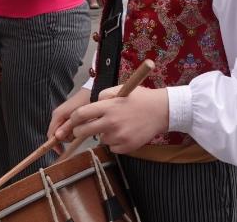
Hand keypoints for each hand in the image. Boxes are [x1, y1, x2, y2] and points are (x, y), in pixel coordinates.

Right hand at [48, 87, 91, 140]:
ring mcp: (64, 115)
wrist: (94, 92)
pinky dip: (75, 130)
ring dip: (72, 134)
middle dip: (67, 138)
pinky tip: (83, 127)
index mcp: (57, 115)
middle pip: (57, 134)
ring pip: (64, 131)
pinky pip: (69, 127)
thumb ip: (67, 127)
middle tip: (78, 135)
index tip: (61, 151)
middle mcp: (58, 116)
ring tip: (83, 129)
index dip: (54, 144)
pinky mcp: (70, 116)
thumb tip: (57, 137)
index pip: (51, 134)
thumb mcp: (76, 116)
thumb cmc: (85, 102)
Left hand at [54, 86, 169, 153]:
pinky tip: (126, 132)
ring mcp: (119, 137)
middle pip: (83, 132)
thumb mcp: (121, 89)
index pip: (80, 114)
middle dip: (80, 131)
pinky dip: (115, 142)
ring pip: (100, 139)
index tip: (75, 120)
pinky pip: (112, 147)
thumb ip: (104, 96)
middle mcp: (111, 123)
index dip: (73, 119)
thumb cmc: (141, 99)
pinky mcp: (126, 147)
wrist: (162, 111)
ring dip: (104, 134)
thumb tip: (91, 106)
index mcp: (109, 107)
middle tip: (85, 128)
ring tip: (118, 125)